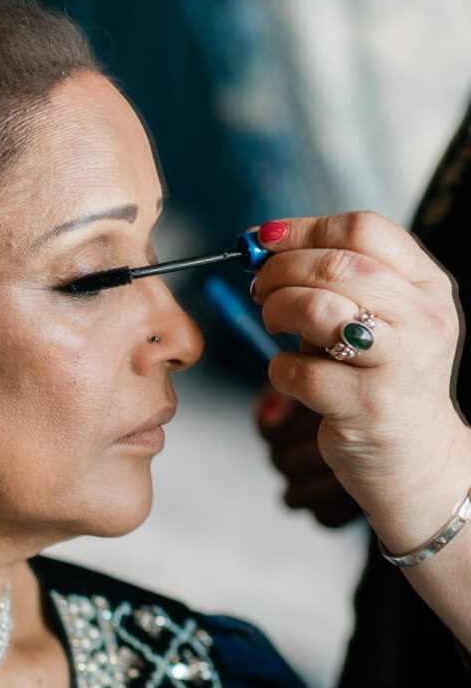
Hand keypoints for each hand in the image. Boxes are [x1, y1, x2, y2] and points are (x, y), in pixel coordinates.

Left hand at [250, 211, 470, 556]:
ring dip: (277, 311)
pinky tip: (290, 374)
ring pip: (318, 310)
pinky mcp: (366, 408)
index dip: (303, 229)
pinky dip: (280, 369)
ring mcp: (397, 365)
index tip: (267, 240)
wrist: (418, 458)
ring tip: (273, 324)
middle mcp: (422, 320)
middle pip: (336, 266)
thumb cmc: (386, 382)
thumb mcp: (384, 321)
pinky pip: (300, 372)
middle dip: (281, 271)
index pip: (364, 229)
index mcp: (427, 287)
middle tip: (260, 288)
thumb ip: (339, 282)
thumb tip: (265, 246)